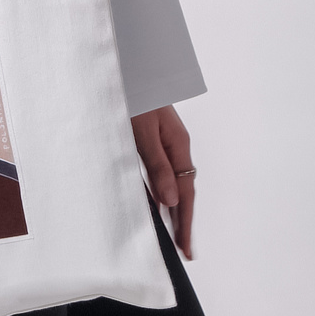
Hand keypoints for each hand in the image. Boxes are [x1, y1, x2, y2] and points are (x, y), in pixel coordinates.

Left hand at [130, 105, 195, 259]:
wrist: (128, 65)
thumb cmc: (133, 95)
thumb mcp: (142, 132)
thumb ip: (156, 165)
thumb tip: (170, 202)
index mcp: (177, 144)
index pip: (186, 192)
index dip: (185, 222)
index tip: (186, 248)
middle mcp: (174, 144)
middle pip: (183, 189)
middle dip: (182, 220)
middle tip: (183, 249)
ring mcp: (164, 140)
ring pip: (171, 180)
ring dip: (171, 207)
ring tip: (170, 234)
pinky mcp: (150, 136)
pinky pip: (159, 169)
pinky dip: (157, 189)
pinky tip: (152, 201)